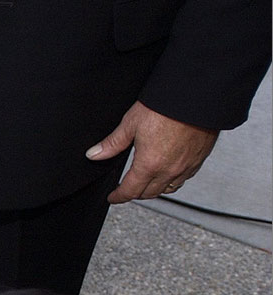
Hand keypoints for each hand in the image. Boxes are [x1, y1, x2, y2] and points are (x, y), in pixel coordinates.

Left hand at [85, 101, 218, 203]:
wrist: (197, 96)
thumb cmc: (166, 107)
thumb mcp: (131, 123)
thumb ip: (112, 143)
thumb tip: (94, 154)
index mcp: (149, 164)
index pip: (130, 191)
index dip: (118, 196)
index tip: (113, 197)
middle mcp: (169, 170)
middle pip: (149, 193)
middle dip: (135, 194)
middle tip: (127, 190)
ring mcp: (186, 166)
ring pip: (168, 189)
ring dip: (154, 190)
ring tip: (146, 185)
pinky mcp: (199, 159)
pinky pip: (184, 179)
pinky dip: (173, 181)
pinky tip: (168, 173)